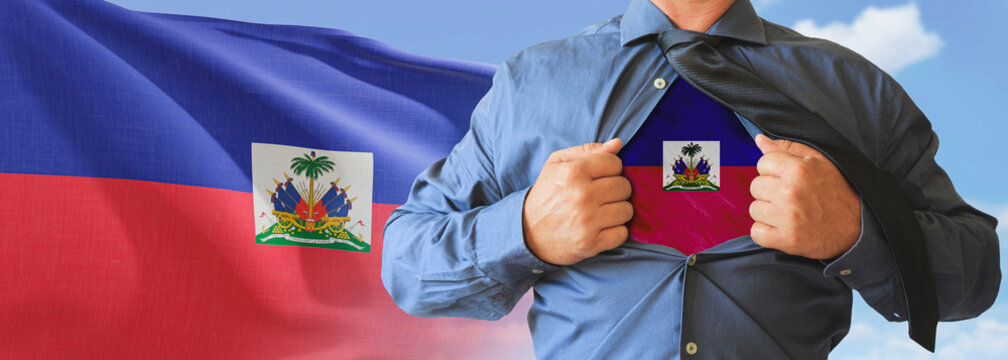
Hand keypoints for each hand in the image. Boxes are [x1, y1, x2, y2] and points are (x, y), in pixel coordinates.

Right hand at [523, 139, 632, 264]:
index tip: (600, 177)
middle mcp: (582, 195)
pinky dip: (615, 231)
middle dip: (616, 190)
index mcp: (574, 172)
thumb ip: (587, 150)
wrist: (527, 233)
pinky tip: (601, 227)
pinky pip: (622, 233)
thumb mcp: (557, 164)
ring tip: (602, 211)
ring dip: (617, 211)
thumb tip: (617, 144)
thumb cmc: (546, 195)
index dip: (610, 169)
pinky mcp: (591, 243)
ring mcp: (587, 221)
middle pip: (624, 186)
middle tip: (601, 195)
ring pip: (627, 210)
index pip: (614, 163)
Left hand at [749, 134, 860, 258]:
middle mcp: (790, 192)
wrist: (859, 226)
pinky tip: (782, 227)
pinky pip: (756, 233)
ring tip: (788, 212)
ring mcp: (788, 218)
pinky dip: (766, 232)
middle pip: (755, 186)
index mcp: (798, 170)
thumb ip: (787, 148)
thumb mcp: (819, 161)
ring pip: (754, 209)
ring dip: (767, 212)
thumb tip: (759, 139)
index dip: (773, 171)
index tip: (786, 179)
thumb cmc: (838, 191)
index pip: (762, 163)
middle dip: (769, 191)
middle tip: (789, 197)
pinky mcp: (787, 240)